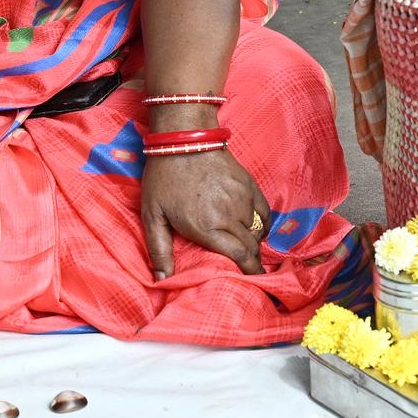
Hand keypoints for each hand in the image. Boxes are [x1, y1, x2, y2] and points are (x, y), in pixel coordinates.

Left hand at [141, 149, 269, 279]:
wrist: (183, 137)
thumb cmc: (164, 177)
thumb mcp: (153, 214)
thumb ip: (159, 249)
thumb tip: (162, 279)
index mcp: (208, 227)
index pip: (239, 257)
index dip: (249, 271)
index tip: (251, 280)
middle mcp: (230, 216)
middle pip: (251, 247)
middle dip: (252, 262)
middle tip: (248, 268)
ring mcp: (243, 199)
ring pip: (257, 230)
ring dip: (253, 242)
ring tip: (245, 247)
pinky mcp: (249, 185)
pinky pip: (264, 211)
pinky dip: (262, 223)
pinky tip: (254, 227)